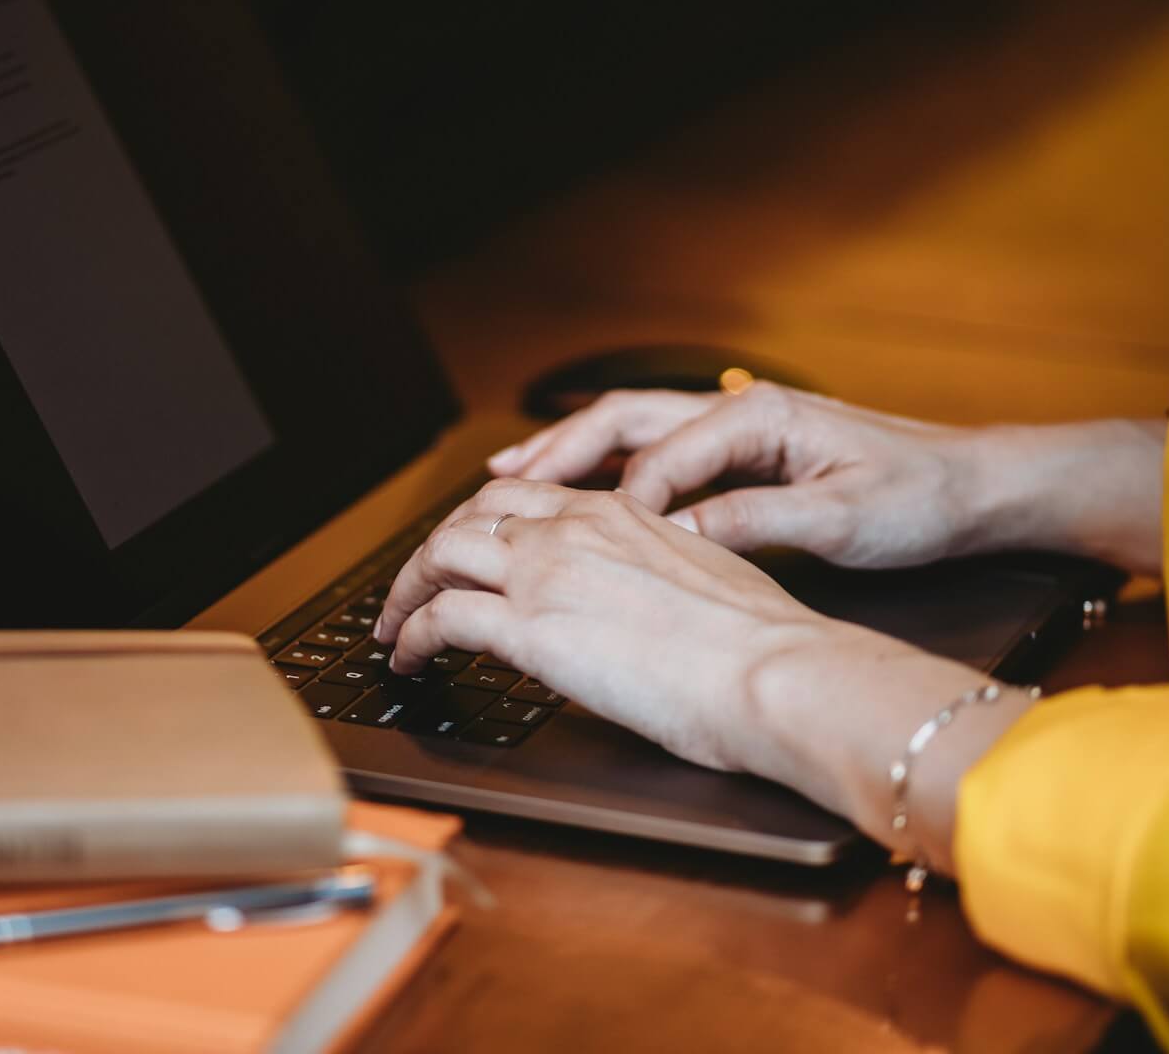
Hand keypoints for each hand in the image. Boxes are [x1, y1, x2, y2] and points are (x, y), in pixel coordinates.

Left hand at [372, 478, 839, 772]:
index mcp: (616, 512)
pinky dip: (409, 636)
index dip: (479, 523)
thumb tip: (633, 602)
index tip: (463, 549)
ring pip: (438, 556)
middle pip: (468, 518)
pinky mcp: (529, 628)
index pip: (523, 498)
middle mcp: (572, 529)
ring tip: (394, 626)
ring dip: (404, 591)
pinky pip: (439, 619)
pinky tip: (407, 659)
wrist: (774, 671)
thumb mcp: (701, 578)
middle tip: (414, 588)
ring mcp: (545, 573)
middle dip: (431, 553)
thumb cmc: (761, 644)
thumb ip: (651, 574)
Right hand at [486, 384, 1166, 573]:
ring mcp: (737, 425)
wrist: (981, 486)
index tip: (571, 545)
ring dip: (569, 453)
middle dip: (555, 453)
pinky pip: (655, 453)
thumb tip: (682, 533)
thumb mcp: (846, 517)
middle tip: (493, 486)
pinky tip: (579, 494)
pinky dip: (607, 469)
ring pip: (630, 431)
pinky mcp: (744, 452)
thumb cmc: (925, 497)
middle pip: (621, 421)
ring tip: (507, 477)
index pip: (659, 457)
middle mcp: (737, 408)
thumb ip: (758, 519)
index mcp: (758, 415)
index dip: (612, 502)